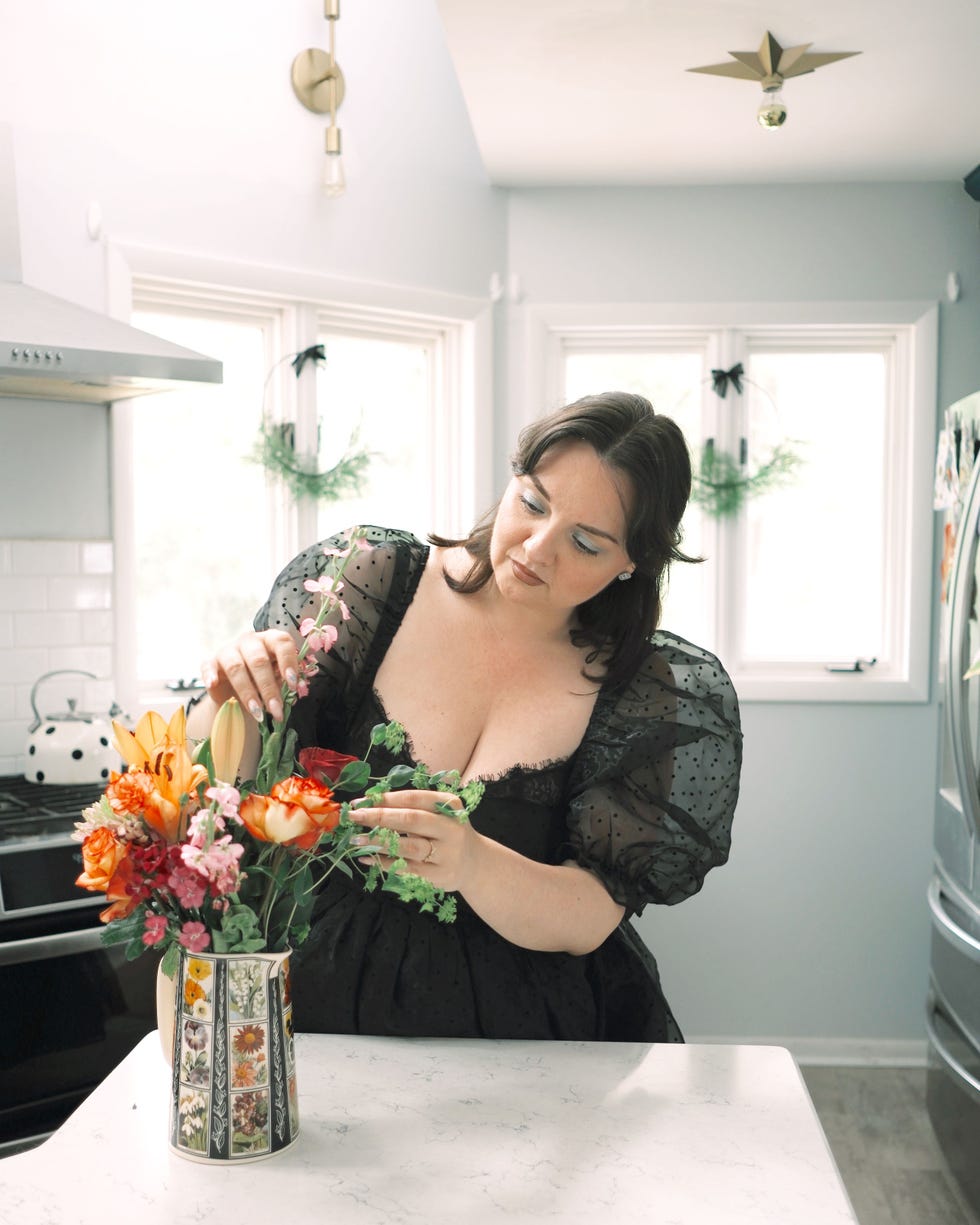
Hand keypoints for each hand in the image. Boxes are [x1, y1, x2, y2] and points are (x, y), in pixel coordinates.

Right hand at [201, 630, 302, 723]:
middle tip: (276, 710)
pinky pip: (209, 666)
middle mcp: (250, 641)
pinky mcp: (211, 662)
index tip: (293, 685)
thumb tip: (293, 692)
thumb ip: (284, 682)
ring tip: (257, 713)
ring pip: (236, 667)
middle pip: (259, 659)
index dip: (288, 662)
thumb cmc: (261, 682)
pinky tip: (213, 684)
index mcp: (270, 640)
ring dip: (248, 692)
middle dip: (269, 688)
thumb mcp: (276, 681)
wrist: (236, 693)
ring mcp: (229, 650)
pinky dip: (210, 675)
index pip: (282, 642)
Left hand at [352, 790, 477, 890]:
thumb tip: (369, 804)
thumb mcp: (439, 813)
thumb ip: (411, 807)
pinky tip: (367, 858)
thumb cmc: (447, 832)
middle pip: (410, 820)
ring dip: (378, 842)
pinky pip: (407, 868)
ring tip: (355, 839)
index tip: (360, 801)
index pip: (413, 798)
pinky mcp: (439, 876)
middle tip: (353, 817)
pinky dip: (384, 863)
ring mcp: (447, 854)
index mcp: (449, 805)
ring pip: (408, 846)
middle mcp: (451, 828)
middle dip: (378, 817)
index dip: (384, 799)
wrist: (475, 863)